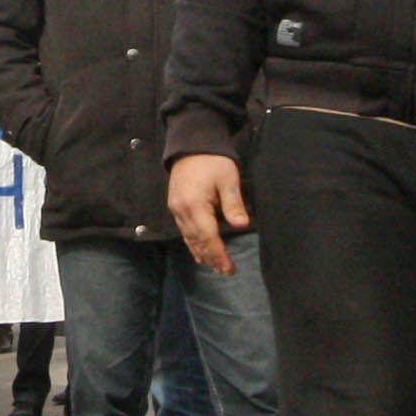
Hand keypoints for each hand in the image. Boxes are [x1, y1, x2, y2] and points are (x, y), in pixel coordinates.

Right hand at [168, 151, 250, 275]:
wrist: (191, 143)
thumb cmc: (213, 160)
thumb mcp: (228, 179)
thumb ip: (233, 203)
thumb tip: (241, 225)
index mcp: (195, 205)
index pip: (208, 237)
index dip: (219, 254)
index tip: (229, 268)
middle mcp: (182, 210)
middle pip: (197, 241)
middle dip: (211, 258)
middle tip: (225, 271)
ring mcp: (176, 208)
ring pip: (188, 237)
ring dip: (201, 253)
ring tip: (213, 266)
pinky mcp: (175, 205)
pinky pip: (183, 230)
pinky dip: (192, 243)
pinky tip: (198, 251)